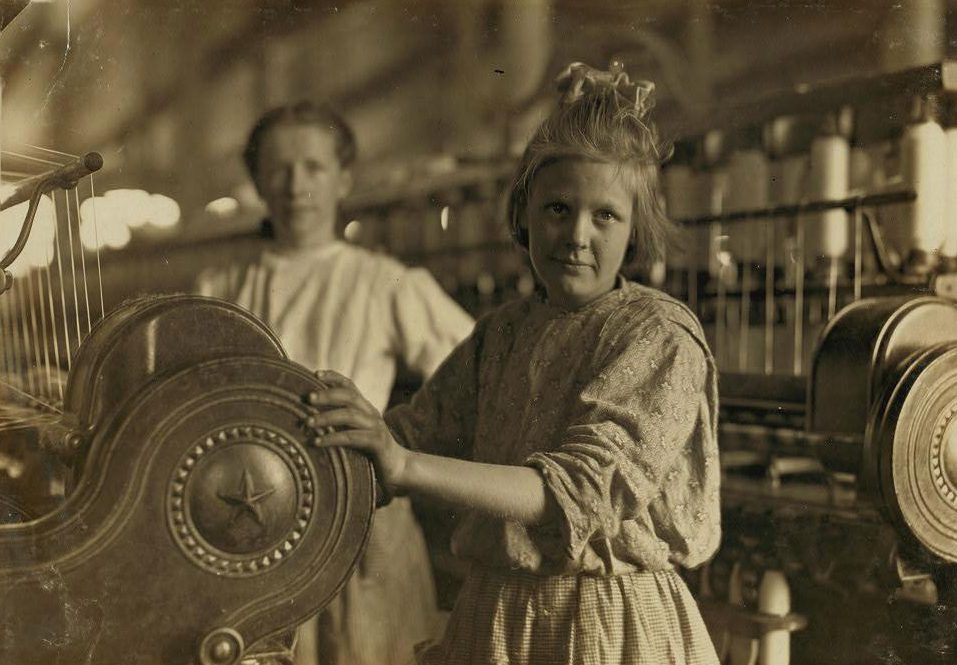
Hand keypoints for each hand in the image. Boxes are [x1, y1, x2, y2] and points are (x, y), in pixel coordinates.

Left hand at [303, 370, 409, 494]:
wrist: (400, 470)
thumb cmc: (371, 453)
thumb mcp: (355, 433)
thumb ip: (340, 424)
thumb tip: (308, 419)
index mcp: (365, 408)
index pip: (349, 386)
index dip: (334, 377)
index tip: (315, 373)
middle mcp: (371, 414)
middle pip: (349, 396)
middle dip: (327, 394)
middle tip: (307, 398)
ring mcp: (376, 427)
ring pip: (350, 415)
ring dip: (326, 417)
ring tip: (308, 423)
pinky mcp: (378, 443)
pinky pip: (352, 438)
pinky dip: (333, 438)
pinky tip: (317, 442)